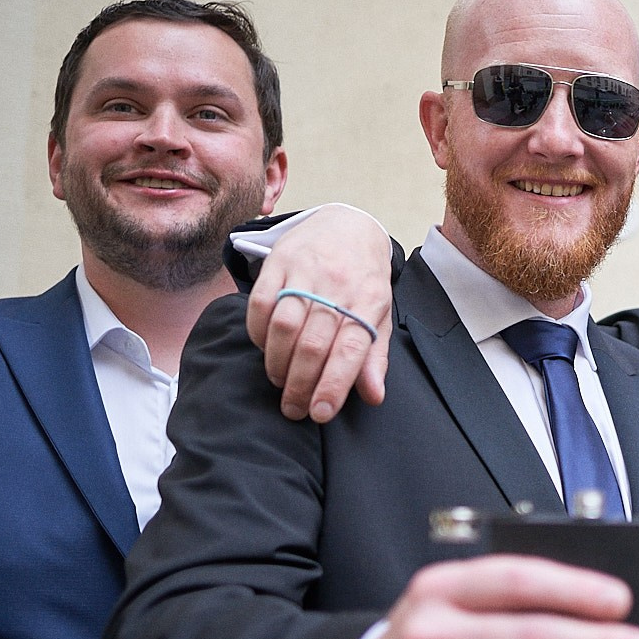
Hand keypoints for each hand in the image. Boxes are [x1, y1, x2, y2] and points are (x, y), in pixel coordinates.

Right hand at [247, 204, 394, 422]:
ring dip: (277, 363)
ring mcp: (306, 272)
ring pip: (284, 327)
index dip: (334, 385)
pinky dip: (258, 333)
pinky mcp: (279, 263)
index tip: (320, 412)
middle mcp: (338, 286)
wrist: (347, 225)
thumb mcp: (379, 314)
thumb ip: (374, 356)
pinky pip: (260, 303)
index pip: (351, 350)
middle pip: (313, 344)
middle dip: (301, 384)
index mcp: (369, 301)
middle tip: (294, 408)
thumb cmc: (364, 279)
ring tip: (280, 382)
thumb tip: (374, 396)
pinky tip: (265, 349)